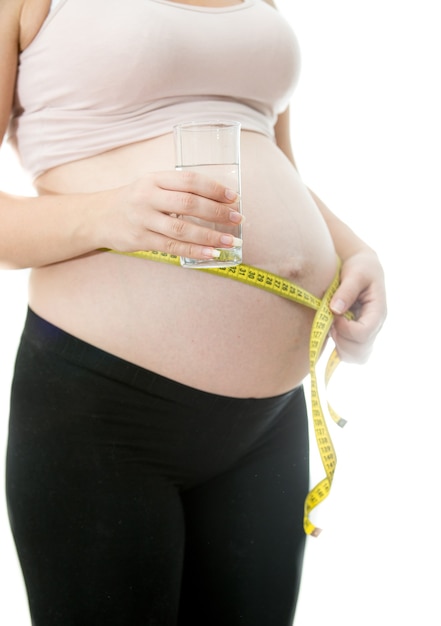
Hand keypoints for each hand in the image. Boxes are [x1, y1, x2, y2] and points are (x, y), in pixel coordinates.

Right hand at [102, 170, 241, 259]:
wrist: (98, 217)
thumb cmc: (135, 201)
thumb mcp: (151, 186)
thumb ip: (178, 190)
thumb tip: (219, 201)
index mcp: (154, 179)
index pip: (189, 180)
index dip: (214, 188)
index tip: (233, 197)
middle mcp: (147, 197)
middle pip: (188, 204)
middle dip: (217, 212)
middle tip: (237, 218)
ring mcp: (143, 219)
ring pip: (182, 229)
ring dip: (210, 236)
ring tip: (230, 240)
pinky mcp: (140, 240)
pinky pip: (172, 247)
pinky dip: (194, 251)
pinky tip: (211, 254)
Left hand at [329, 249, 386, 363]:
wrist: (362, 268)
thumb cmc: (360, 268)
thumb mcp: (355, 273)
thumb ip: (346, 290)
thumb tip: (334, 309)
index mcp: (378, 312)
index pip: (364, 333)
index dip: (345, 328)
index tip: (334, 314)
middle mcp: (375, 327)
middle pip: (361, 351)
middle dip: (341, 339)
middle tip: (332, 322)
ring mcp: (368, 334)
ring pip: (357, 357)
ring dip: (340, 346)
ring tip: (333, 327)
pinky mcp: (358, 337)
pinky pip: (350, 355)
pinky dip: (339, 349)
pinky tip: (333, 331)